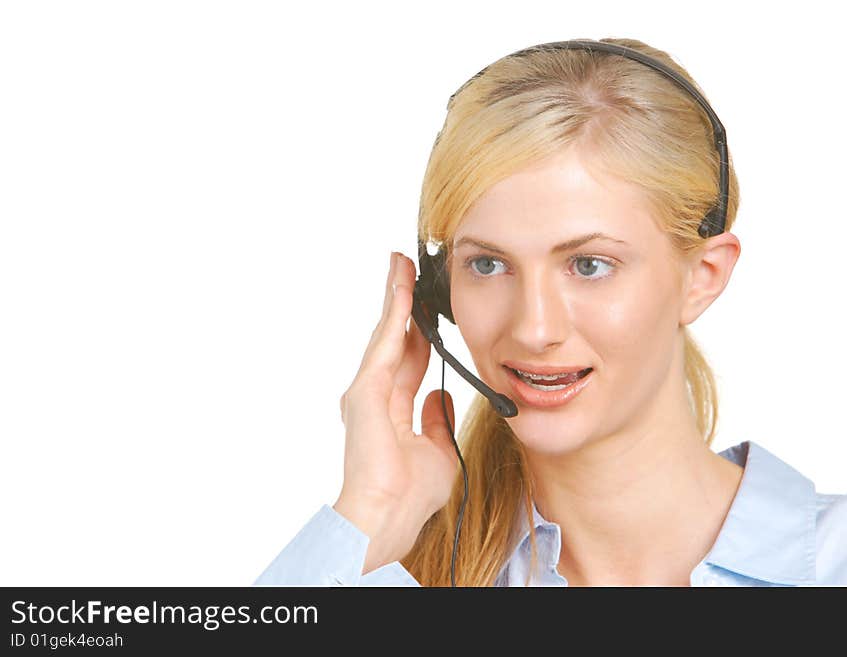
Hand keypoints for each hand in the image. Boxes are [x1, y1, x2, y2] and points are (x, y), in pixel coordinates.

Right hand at [334, 251, 459, 571]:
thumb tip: (440, 396)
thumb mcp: (438, 452)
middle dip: (403, 305)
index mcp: (391, 411)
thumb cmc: (409, 496)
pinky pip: (387, 342)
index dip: (418, 334)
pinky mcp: (366, 389)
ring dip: (396, 298)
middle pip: (394, 340)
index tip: (427, 310)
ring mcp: (367, 391)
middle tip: (408, 271)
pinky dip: (395, 312)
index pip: (409, 362)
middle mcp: (375, 397)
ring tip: (402, 264)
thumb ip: (437, 422)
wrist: (389, 516)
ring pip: (386, 333)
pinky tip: (403, 287)